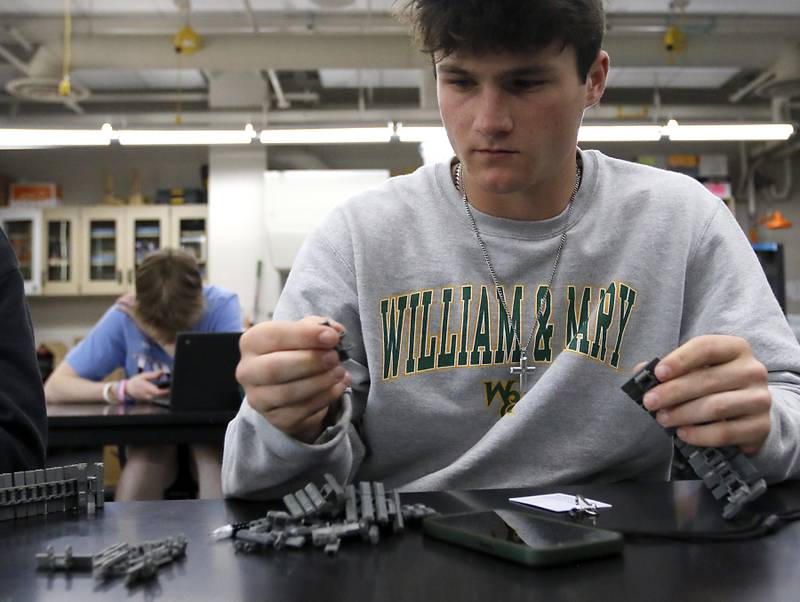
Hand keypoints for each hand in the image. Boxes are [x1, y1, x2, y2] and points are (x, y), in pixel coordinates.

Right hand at [125, 369, 170, 401]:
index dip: (166, 390)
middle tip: (170, 385)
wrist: (127, 389)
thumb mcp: (143, 376)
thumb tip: (162, 371)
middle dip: (166, 391)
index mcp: (148, 389)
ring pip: (159, 397)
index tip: (171, 386)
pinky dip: (159, 395)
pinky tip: (161, 390)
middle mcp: (148, 396)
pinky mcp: (148, 400)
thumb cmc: (135, 382)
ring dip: (163, 393)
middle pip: (161, 395)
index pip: (160, 392)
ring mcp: (148, 399)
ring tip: (167, 387)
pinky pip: (155, 398)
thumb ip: (153, 374)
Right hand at [236, 316, 351, 442]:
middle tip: (335, 357)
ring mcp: (259, 398)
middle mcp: (248, 371)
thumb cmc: (296, 353)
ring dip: (320, 381)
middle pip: (276, 368)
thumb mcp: (304, 333)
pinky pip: (302, 410)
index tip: (332, 337)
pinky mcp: (276, 419)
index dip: (305, 336)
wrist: (293, 389)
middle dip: (311, 361)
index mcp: (251, 342)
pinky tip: (339, 386)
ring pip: (288, 393)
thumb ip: (318, 326)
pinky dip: (325, 397)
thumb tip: (334, 330)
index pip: (274, 336)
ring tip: (340, 371)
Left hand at [640, 335, 770, 453]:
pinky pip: (725, 432)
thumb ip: (668, 369)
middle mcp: (753, 370)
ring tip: (662, 419)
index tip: (657, 374)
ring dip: (682, 414)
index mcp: (735, 348)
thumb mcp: (693, 371)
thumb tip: (640, 371)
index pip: (706, 347)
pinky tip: (682, 433)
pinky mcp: (761, 427)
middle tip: (649, 402)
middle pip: (708, 379)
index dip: (679, 360)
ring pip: (716, 406)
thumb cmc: (713, 386)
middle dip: (672, 392)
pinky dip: (699, 435)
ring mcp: (760, 399)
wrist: (748, 412)